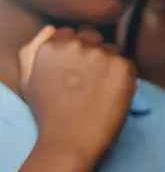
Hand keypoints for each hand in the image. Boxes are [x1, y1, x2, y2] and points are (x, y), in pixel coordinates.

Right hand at [19, 27, 135, 161]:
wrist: (70, 140)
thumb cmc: (49, 114)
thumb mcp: (29, 79)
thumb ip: (33, 50)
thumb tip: (51, 30)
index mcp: (52, 45)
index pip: (71, 33)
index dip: (76, 51)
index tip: (77, 68)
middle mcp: (76, 45)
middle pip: (93, 37)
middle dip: (93, 53)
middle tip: (91, 78)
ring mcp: (101, 54)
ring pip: (112, 49)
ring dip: (110, 63)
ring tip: (102, 88)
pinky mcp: (122, 66)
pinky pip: (128, 63)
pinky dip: (124, 76)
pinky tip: (113, 93)